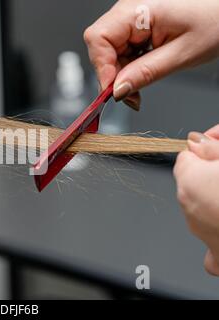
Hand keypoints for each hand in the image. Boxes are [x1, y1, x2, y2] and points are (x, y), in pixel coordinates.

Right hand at [84, 0, 218, 109]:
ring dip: (121, 70)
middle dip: (112, 73)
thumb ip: (145, 73)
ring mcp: (132, 14)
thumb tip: (117, 90)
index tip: (112, 92)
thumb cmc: (217, 19)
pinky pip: (122, 45)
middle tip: (130, 95)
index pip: (98, 38)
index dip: (101, 67)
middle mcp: (130, 7)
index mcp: (139, 8)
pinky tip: (144, 69)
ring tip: (143, 81)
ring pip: (109, 48)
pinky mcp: (137, 22)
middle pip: (101, 45)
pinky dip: (129, 63)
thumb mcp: (182, 54)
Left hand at [174, 125, 218, 275]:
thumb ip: (213, 146)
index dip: (207, 147)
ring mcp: (202, 233)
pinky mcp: (218, 254)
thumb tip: (195, 141)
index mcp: (191, 181)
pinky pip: (212, 253)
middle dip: (210, 172)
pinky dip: (217, 238)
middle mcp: (189, 208)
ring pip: (201, 210)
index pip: (186, 156)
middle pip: (192, 182)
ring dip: (215, 199)